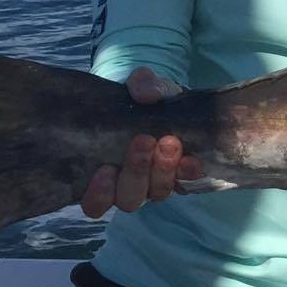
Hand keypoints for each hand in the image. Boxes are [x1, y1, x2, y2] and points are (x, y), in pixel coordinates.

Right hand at [80, 67, 202, 217]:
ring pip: (156, 194)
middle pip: (128, 198)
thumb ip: (141, 84)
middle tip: (144, 141)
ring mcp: (156, 183)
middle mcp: (129, 185)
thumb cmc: (141, 101)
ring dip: (162, 172)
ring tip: (169, 143)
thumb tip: (146, 94)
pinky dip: (188, 174)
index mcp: (105, 173)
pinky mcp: (182, 178)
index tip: (105, 169)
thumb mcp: (139, 86)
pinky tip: (192, 161)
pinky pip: (185, 186)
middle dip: (136, 171)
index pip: (94, 202)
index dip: (99, 194)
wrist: (171, 102)